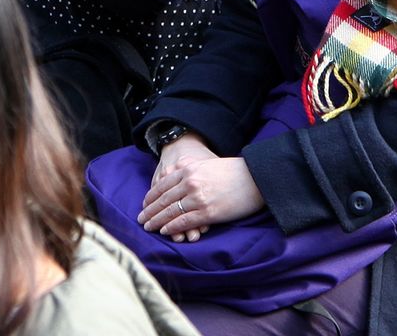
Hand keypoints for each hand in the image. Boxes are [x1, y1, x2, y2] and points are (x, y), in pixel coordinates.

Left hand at [140, 142, 263, 241]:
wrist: (255, 178)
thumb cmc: (234, 171)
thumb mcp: (208, 164)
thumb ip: (191, 171)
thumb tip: (177, 178)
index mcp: (189, 169)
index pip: (162, 185)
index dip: (151, 197)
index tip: (145, 205)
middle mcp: (190, 182)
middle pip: (163, 199)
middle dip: (150, 211)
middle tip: (141, 219)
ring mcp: (197, 197)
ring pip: (170, 212)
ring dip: (157, 221)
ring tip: (148, 227)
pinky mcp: (207, 212)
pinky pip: (183, 222)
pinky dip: (172, 227)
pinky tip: (164, 231)